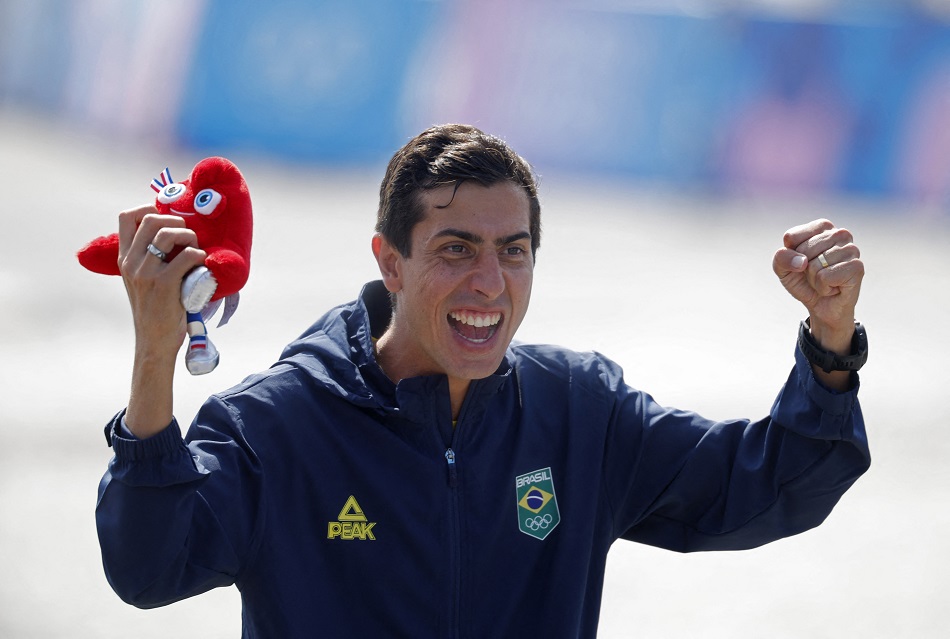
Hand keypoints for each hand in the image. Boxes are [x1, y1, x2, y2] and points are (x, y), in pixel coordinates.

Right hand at [116, 205, 205, 436]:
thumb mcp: (142, 281)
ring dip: (190, 236)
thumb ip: (149, 259)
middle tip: (189, 236)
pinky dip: (200, 256)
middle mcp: (132, 262)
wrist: (154, 343)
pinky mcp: (165, 284)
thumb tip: (172, 234)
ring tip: (196, 250)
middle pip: (151, 219)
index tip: (167, 217)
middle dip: (176, 220)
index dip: (148, 208)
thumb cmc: (156, 310)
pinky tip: (202, 267)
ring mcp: (146, 273)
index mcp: (125, 259)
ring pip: (169, 233)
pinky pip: (188, 256)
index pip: (127, 217)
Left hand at [772, 219, 863, 386]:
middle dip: (801, 268)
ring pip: (820, 260)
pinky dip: (825, 284)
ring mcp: (851, 251)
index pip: (795, 234)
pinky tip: (832, 289)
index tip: (794, 264)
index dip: (790, 252)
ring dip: (813, 278)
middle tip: (809, 279)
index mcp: (819, 230)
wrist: (822, 313)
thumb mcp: (783, 273)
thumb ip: (781, 260)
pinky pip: (832, 272)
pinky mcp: (858, 269)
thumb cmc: (804, 288)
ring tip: (821, 284)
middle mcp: (838, 236)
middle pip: (807, 247)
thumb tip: (799, 261)